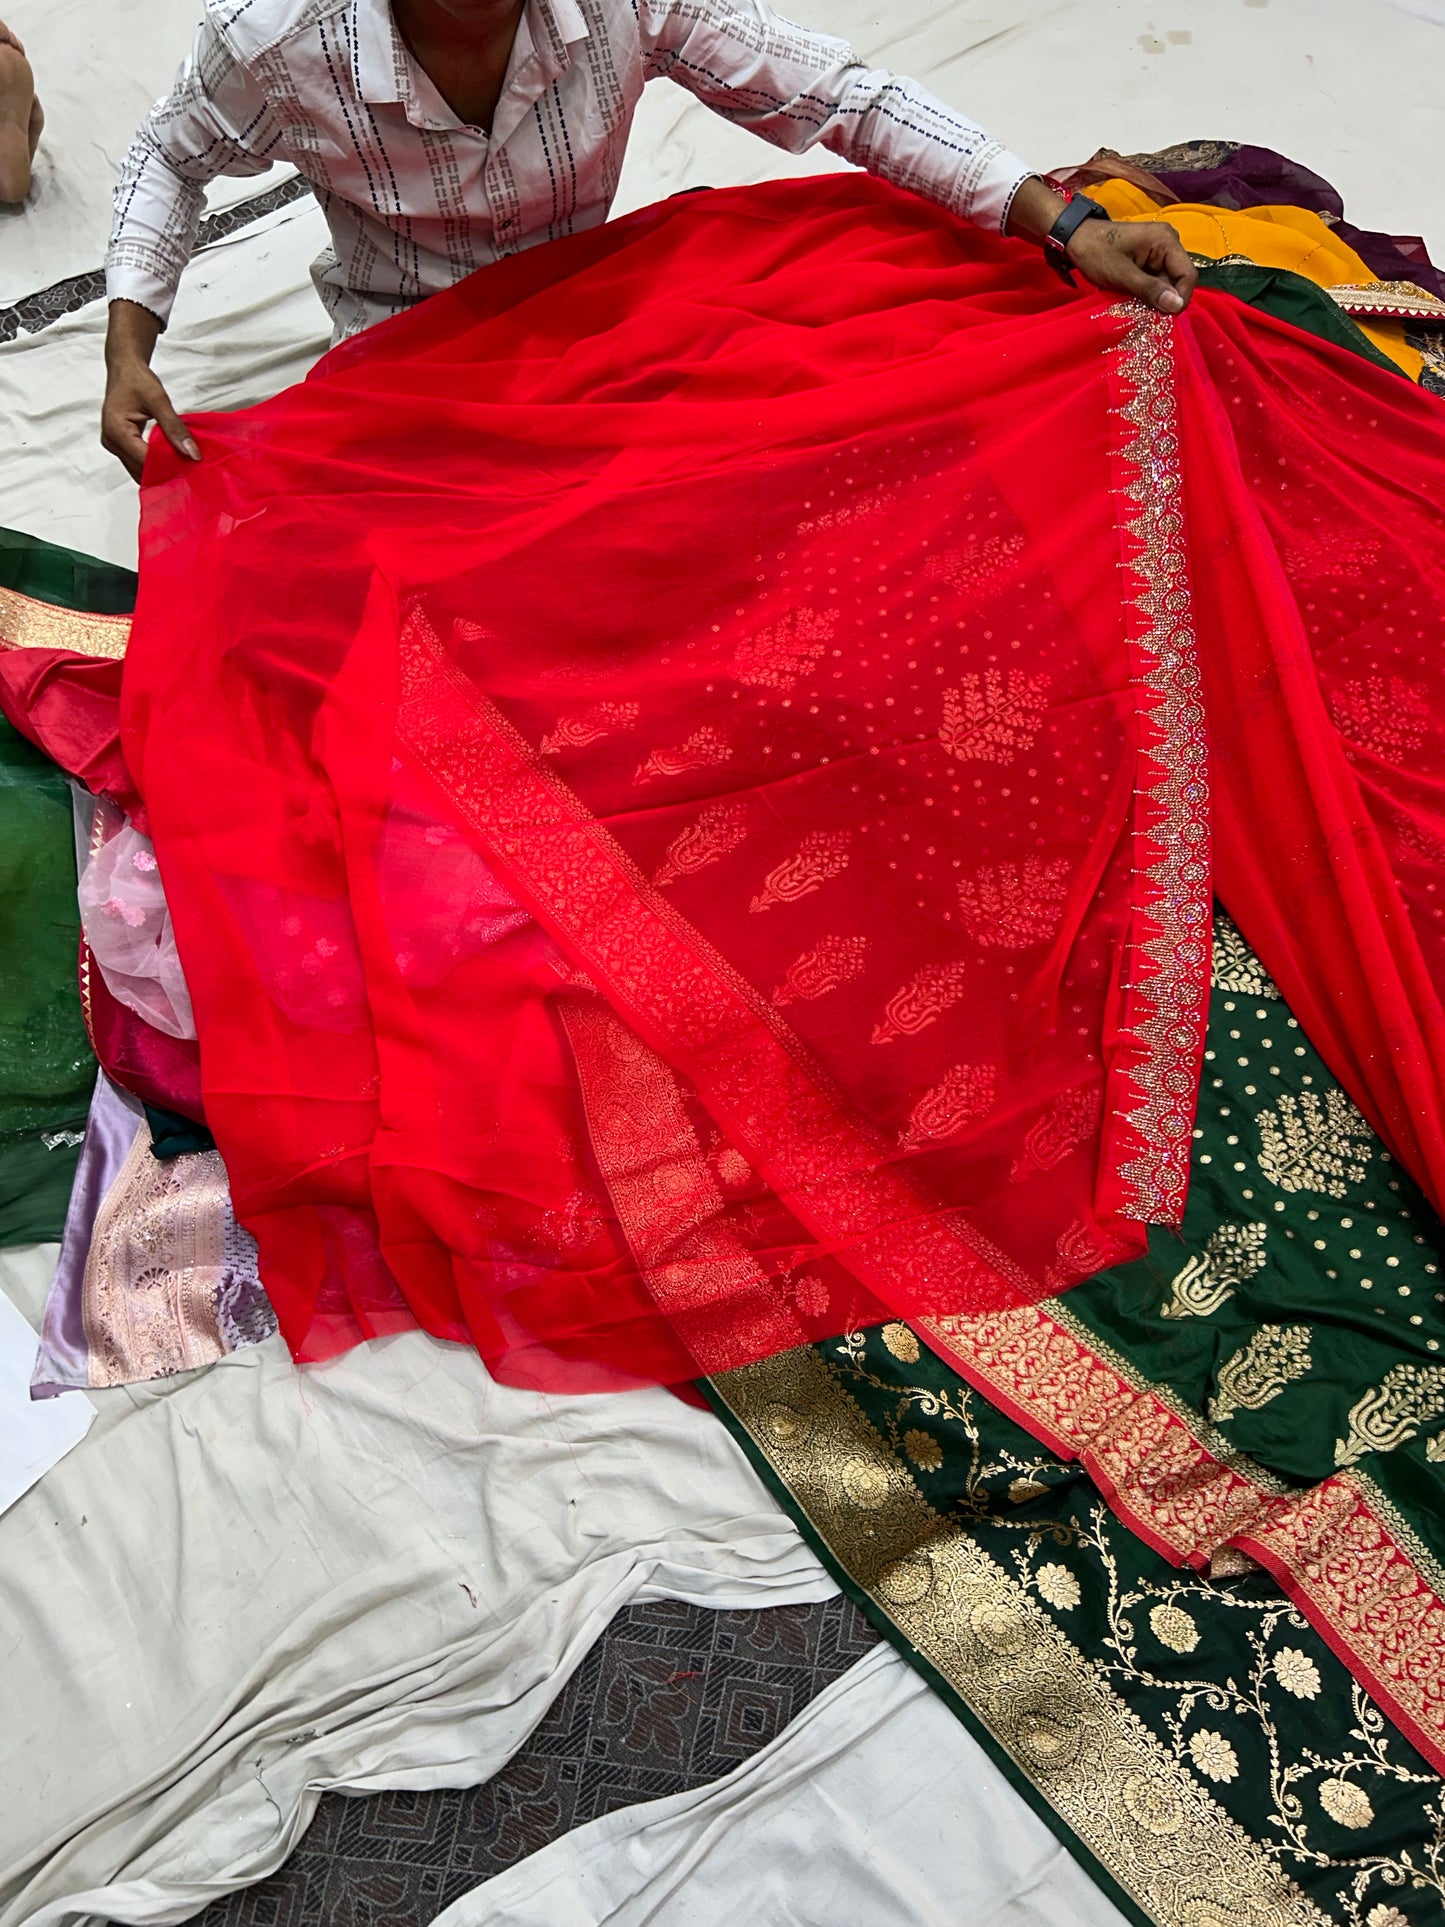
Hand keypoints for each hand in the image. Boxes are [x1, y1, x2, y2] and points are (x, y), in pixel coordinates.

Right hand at [102, 300, 200, 480]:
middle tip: (190, 472)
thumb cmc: (137, 379)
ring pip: (139, 469)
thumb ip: (175, 427)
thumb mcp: (158, 400)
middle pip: (141, 470)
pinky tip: (171, 460)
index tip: (191, 469)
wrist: (124, 367)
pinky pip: (137, 461)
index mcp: (117, 431)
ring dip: (160, 471)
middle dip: (165, 472)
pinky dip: (154, 463)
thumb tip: (192, 453)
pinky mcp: (118, 444)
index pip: (145, 460)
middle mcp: (111, 441)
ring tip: (182, 467)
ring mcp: (113, 444)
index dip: (169, 467)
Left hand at [1064, 216, 1197, 314]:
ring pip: (1167, 282)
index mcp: (1166, 240)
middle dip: (1166, 299)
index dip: (1181, 298)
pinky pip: (1157, 279)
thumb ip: (1151, 291)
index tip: (1165, 317)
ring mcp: (1159, 249)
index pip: (1188, 274)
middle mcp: (1168, 242)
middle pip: (1179, 279)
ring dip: (1155, 297)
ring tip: (1136, 304)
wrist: (1076, 239)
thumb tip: (1177, 306)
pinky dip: (1148, 292)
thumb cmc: (1097, 254)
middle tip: (1145, 313)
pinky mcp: (1150, 257)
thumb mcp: (1123, 276)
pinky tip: (1134, 297)